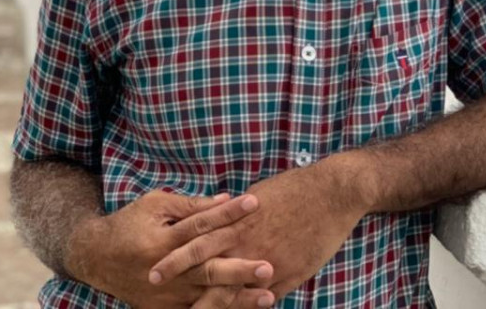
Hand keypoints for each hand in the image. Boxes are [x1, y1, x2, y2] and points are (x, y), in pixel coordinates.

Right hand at [69, 189, 277, 308]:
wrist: (96, 257)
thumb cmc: (130, 224)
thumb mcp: (155, 205)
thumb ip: (191, 205)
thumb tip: (226, 199)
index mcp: (161, 240)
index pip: (200, 225)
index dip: (228, 213)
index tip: (255, 203)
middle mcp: (164, 270)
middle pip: (206, 269)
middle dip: (238, 269)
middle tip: (268, 266)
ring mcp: (164, 295)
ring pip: (206, 297)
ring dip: (238, 299)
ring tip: (268, 296)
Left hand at [147, 157, 370, 301]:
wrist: (332, 192)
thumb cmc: (296, 189)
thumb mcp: (258, 196)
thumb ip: (235, 214)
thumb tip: (218, 219)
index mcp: (236, 221)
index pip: (196, 246)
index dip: (174, 261)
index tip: (153, 273)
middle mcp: (246, 244)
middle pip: (206, 273)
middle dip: (182, 289)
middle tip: (159, 298)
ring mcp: (267, 263)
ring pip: (230, 294)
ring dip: (210, 308)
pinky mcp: (287, 275)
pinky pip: (259, 301)